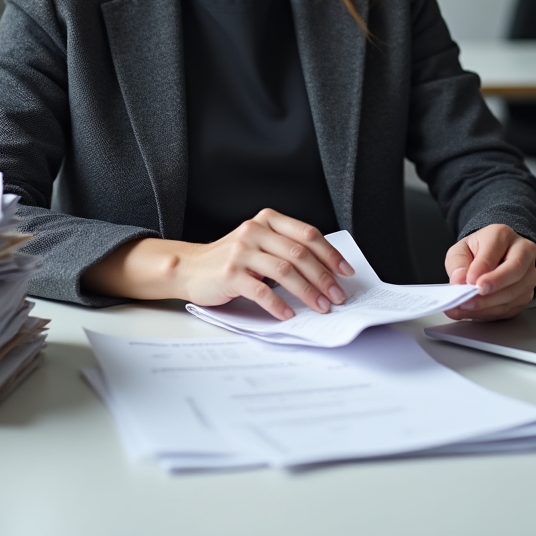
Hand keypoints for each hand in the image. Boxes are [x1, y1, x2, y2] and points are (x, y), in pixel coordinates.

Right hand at [177, 210, 353, 320]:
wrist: (190, 267)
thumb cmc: (231, 259)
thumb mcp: (259, 244)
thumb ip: (285, 249)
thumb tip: (325, 272)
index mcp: (267, 220)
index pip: (307, 234)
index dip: (330, 254)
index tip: (345, 272)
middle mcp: (255, 231)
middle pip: (299, 253)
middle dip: (323, 277)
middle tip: (337, 296)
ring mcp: (241, 251)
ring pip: (284, 271)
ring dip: (307, 292)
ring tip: (320, 307)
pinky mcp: (230, 273)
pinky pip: (261, 291)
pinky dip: (278, 305)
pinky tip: (288, 314)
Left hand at [443, 224, 535, 321]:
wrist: (493, 257)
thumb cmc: (477, 252)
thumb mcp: (460, 250)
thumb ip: (457, 263)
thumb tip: (459, 280)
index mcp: (502, 235)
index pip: (495, 250)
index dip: (482, 267)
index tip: (469, 280)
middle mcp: (523, 252)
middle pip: (514, 270)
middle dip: (493, 285)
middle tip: (473, 295)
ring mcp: (529, 274)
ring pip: (514, 292)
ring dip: (488, 304)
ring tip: (465, 307)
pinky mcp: (527, 293)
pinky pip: (511, 307)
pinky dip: (490, 312)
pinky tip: (474, 312)